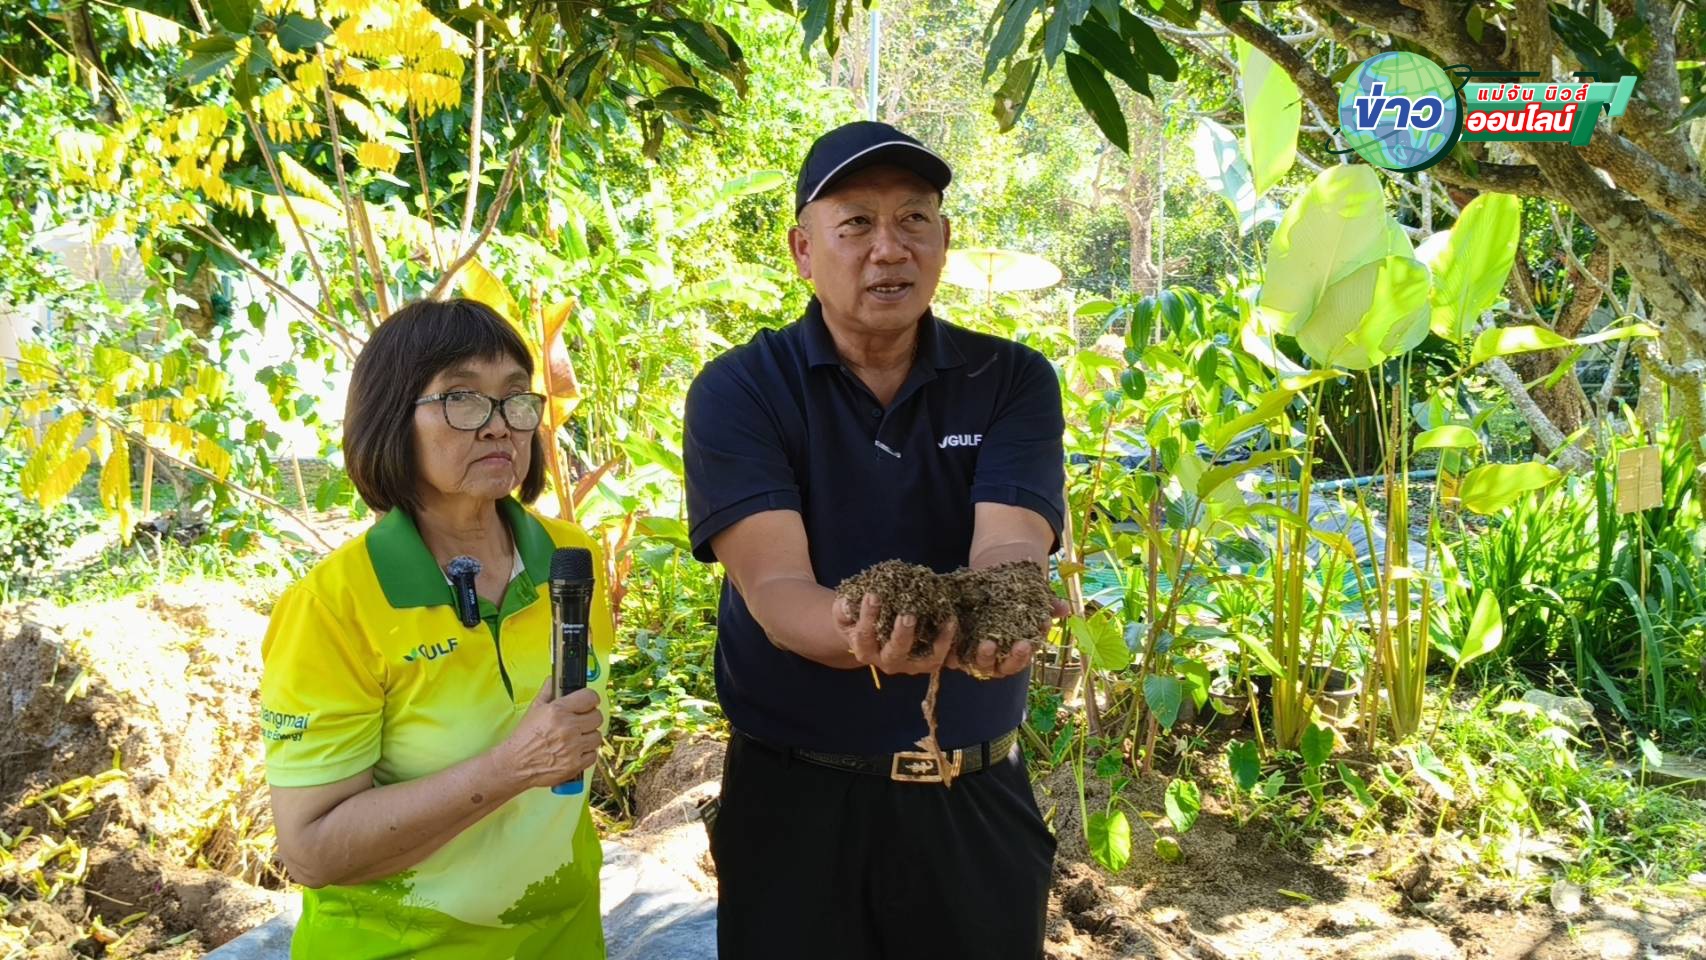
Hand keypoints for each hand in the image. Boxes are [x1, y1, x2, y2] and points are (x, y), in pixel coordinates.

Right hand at [498, 683, 603, 790]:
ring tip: (577, 737)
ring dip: (589, 736)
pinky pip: (593, 754)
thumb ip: (547, 691)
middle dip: (590, 717)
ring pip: (597, 736)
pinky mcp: (575, 764)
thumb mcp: (533, 709)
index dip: (590, 699)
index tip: (589, 702)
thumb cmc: (523, 738)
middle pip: (597, 717)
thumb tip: (554, 679)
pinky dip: (586, 753)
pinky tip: (576, 750)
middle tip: (582, 720)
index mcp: (557, 711)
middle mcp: (568, 728)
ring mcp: (573, 747)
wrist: (515, 765)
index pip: (590, 697)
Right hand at [833, 592, 956, 675]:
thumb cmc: (858, 619)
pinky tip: (952, 621)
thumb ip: (844, 609)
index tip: (873, 595)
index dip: (868, 616)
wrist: (872, 634)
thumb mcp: (847, 613)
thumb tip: (848, 603)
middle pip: (894, 653)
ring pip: (924, 661)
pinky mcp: (926, 663)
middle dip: (902, 634)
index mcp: (864, 650)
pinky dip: (948, 641)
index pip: (864, 636)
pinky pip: (939, 657)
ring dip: (936, 643)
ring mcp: (908, 665)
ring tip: (946, 620)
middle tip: (908, 615)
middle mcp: (886, 662)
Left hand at [948, 597, 1069, 679]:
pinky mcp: (954, 651)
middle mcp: (994, 662)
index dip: (1023, 655)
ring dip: (982, 657)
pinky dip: (952, 651)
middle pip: (1000, 669)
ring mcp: (973, 657)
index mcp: (1013, 655)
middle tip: (1001, 644)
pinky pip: (951, 657)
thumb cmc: (1012, 602)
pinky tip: (956, 637)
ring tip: (986, 643)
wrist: (984, 591)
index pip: (1020, 660)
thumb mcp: (1030, 601)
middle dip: (1003, 659)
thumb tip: (1065, 609)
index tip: (1025, 644)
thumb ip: (1048, 606)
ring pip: (977, 665)